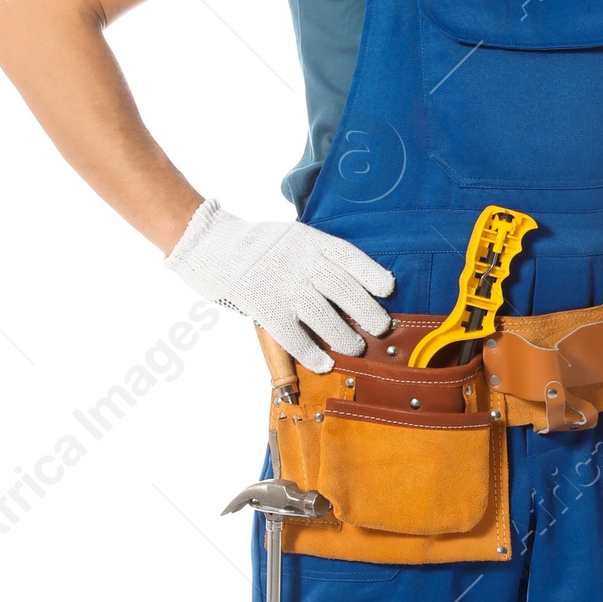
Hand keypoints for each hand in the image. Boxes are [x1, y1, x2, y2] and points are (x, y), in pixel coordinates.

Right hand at [165, 200, 393, 369]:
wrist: (215, 246)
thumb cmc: (262, 247)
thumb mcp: (295, 237)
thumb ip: (320, 256)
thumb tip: (354, 283)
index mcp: (311, 242)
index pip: (350, 257)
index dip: (372, 274)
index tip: (388, 289)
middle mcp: (301, 264)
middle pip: (344, 289)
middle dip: (367, 311)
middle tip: (381, 328)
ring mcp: (284, 287)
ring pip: (324, 316)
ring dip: (344, 336)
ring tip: (355, 348)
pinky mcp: (266, 309)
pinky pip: (294, 336)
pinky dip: (312, 353)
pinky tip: (325, 364)